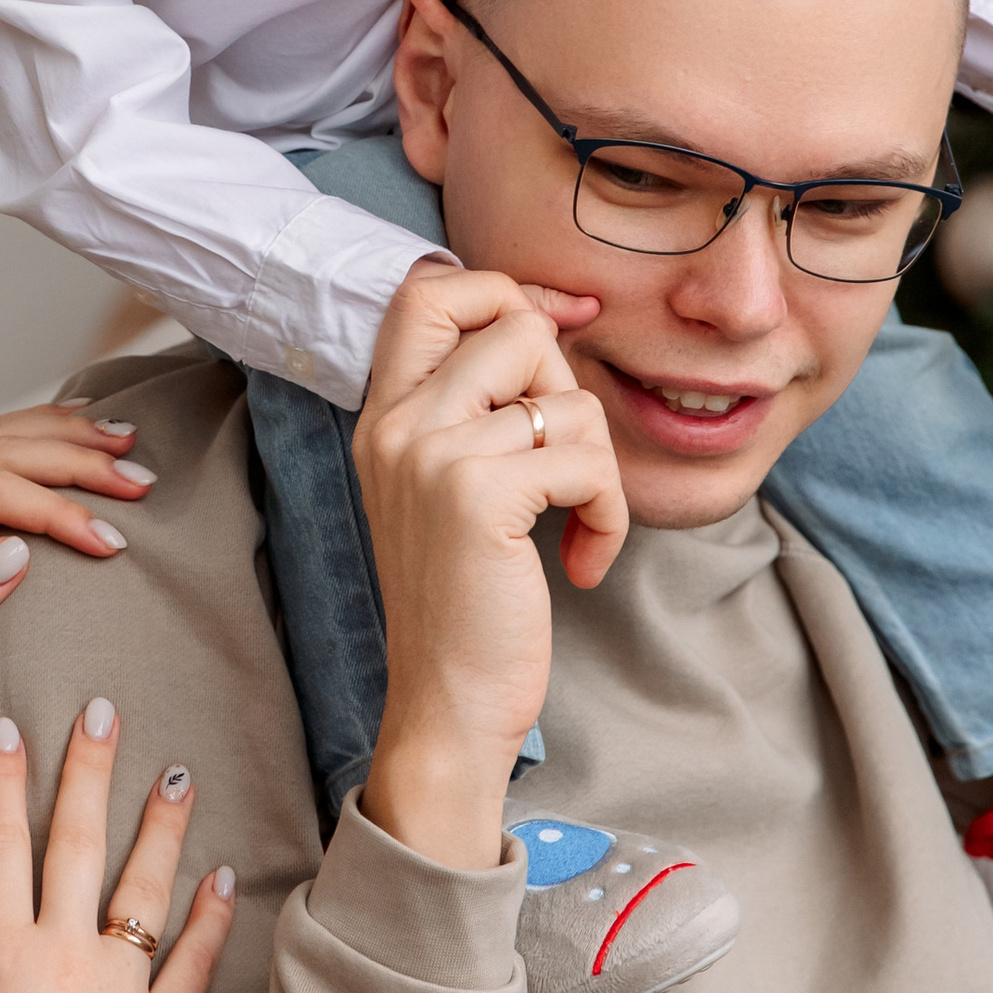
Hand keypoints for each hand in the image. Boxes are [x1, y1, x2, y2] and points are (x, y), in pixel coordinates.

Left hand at [0, 404, 153, 763]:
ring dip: (66, 437)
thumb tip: (18, 553)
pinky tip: (79, 427)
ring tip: (127, 440)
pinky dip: (41, 434)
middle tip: (140, 483)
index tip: (110, 542)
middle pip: (4, 453)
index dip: (55, 510)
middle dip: (77, 462)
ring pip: (2, 439)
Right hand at [0, 700, 234, 992]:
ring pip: (141, 887)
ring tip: (176, 772)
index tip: (5, 727)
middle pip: (72, 844)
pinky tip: (227, 876)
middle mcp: (60, 956)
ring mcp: (117, 987)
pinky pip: (192, 962)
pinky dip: (212, 918)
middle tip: (103, 712)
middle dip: (85, 773)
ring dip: (160, 826)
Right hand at [352, 260, 623, 872]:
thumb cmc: (464, 601)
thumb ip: (474, 408)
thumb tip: (555, 316)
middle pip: (518, 323)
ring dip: (599, 467)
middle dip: (570, 390)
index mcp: (384, 414)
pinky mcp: (479, 495)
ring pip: (567, 395)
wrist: (445, 703)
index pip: (430, 288)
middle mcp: (397, 423)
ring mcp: (432, 454)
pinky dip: (609, 513)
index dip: (509, 291)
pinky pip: (587, 458)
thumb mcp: (447, 488)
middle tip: (563, 467)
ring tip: (577, 524)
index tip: (563, 332)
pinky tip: (583, 560)